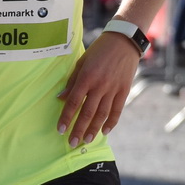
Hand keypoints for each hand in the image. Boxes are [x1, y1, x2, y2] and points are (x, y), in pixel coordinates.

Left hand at [57, 31, 142, 146]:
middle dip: (78, 129)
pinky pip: (117, 111)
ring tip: (86, 140)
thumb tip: (60, 98)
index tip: (60, 130)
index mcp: (86, 77)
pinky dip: (111, 122)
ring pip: (102, 115)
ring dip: (93, 130)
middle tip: (72, 143)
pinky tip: (105, 132)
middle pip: (87, 113)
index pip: (73, 102)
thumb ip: (72, 81)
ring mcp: (113, 89)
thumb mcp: (82, 61)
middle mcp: (100, 85)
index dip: (66, 118)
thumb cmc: (99, 50)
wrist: (124, 41)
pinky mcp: (124, 91)